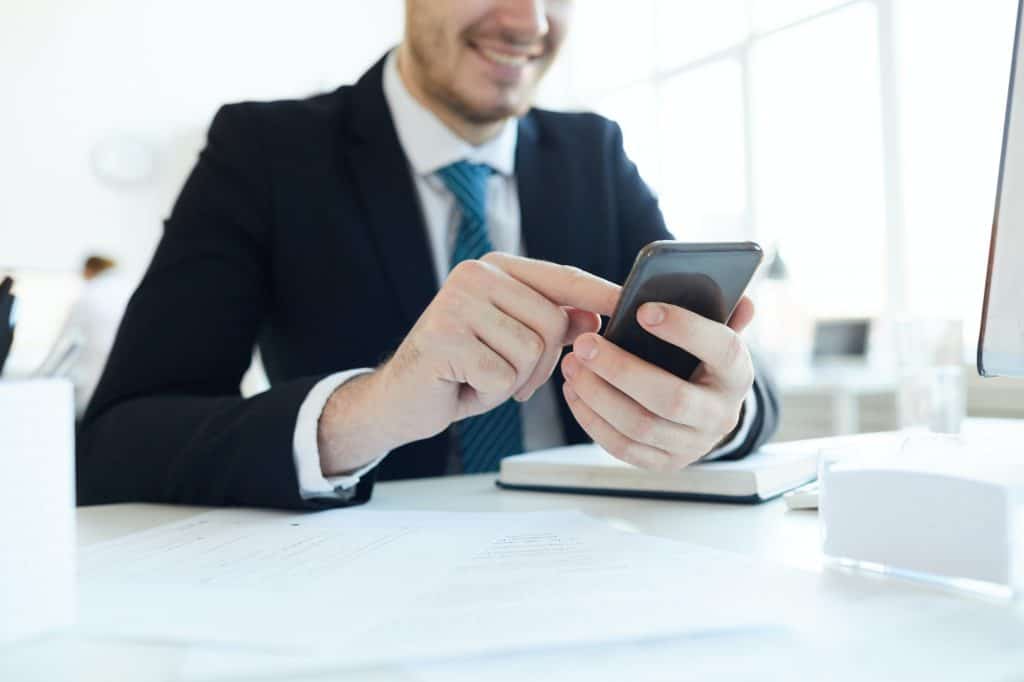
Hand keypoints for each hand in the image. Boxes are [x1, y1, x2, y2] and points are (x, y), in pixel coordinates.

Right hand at [317, 253, 620, 474]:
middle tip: (509, 377)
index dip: (598, 294)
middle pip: (552, 321)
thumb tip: (598, 316)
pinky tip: (464, 385)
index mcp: (495, 268)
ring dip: (514, 379)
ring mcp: (457, 302)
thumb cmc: (462, 371)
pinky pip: (503, 375)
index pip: (562, 277)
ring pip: (531, 350)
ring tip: (482, 377)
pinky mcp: (444, 337)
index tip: (629, 304)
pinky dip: (492, 394)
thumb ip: (554, 324)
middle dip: (540, 363)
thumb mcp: (514, 344)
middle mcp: (475, 274)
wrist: (401, 400)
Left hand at [560, 297, 755, 470]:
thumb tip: (744, 301)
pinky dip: (593, 419)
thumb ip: (722, 314)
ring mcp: (694, 445)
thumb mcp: (714, 335)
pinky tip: (574, 391)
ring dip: (598, 395)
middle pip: (670, 397)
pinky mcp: (665, 463)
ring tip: (572, 364)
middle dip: (621, 370)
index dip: (685, 329)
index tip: (642, 310)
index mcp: (737, 374)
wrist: (703, 413)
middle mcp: (721, 415)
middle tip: (585, 344)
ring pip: (640, 425)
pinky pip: (623, 448)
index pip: (723, 349)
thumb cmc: (700, 362)